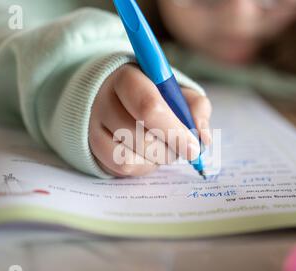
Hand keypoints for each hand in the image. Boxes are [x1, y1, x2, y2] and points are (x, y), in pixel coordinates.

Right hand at [89, 64, 211, 176]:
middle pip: (140, 135)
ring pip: (132, 155)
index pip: (149, 106)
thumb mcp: (177, 92)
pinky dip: (145, 166)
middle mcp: (104, 99)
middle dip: (170, 148)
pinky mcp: (93, 147)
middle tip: (182, 147)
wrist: (115, 98)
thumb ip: (195, 107)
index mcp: (127, 77)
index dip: (174, 130)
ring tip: (164, 146)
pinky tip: (149, 154)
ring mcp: (94, 125)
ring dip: (158, 158)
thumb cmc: (153, 94)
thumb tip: (203, 138)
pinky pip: (123, 167)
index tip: (194, 147)